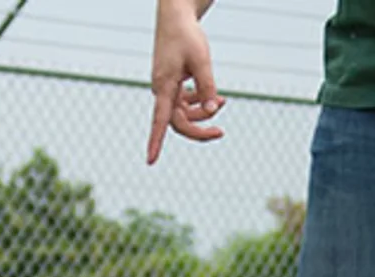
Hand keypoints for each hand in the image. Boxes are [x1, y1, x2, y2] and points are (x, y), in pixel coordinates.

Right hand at [147, 0, 223, 164]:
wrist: (175, 18)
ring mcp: (166, 88)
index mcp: (164, 86)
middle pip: (179, 122)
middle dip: (200, 128)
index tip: (151, 160)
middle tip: (222, 132)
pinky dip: (201, 102)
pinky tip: (217, 96)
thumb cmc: (186, 36)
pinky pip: (186, 102)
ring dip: (204, 112)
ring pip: (184, 113)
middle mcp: (162, 90)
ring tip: (224, 101)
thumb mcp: (202, 61)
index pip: (161, 120)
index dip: (156, 141)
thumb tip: (212, 111)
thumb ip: (207, 87)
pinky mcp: (172, 84)